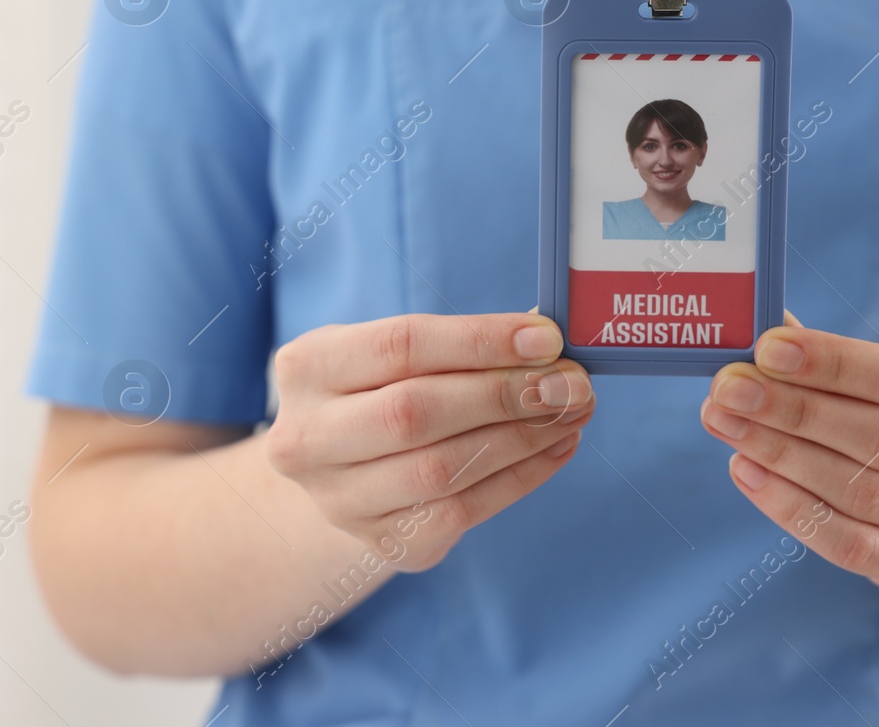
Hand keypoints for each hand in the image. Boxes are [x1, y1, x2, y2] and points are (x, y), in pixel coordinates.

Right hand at [266, 312, 593, 570]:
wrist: (341, 469)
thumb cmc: (379, 391)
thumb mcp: (392, 354)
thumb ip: (458, 345)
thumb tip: (546, 342)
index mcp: (306, 367)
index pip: (399, 345)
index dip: (479, 341)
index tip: (546, 339)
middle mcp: (307, 437)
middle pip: (415, 413)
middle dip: (505, 394)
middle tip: (570, 383)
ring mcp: (338, 499)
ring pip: (441, 469)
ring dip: (522, 439)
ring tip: (572, 412)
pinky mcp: (381, 541)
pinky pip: (461, 511)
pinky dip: (520, 478)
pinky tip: (555, 449)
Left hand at [699, 323, 878, 591]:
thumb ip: (838, 355)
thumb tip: (760, 329)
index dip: (839, 365)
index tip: (768, 349)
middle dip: (796, 411)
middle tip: (729, 388)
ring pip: (866, 494)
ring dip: (783, 455)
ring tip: (726, 422)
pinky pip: (853, 545)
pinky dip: (791, 508)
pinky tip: (746, 470)